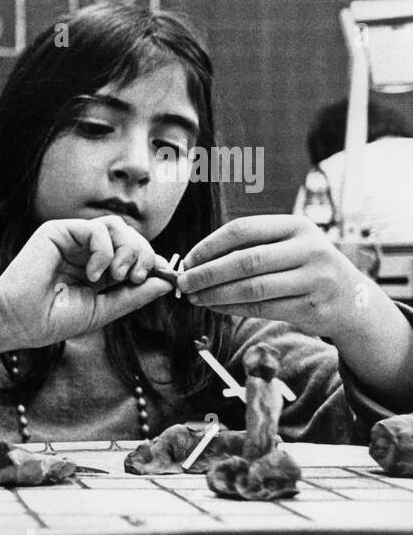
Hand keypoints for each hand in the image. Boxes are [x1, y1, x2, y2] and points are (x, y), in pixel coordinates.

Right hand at [0, 216, 171, 349]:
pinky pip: (96, 228)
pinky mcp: (58, 231)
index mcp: (96, 269)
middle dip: (142, 254)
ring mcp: (72, 239)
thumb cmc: (53, 319)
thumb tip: (167, 282)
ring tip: (118, 274)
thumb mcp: (103, 310)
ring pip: (117, 226)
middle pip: (130, 236)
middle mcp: (86, 251)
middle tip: (135, 278)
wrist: (18, 320)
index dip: (152, 261)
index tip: (166, 276)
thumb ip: (133, 296)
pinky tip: (94, 273)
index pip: (133, 254)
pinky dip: (104, 250)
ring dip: (127, 248)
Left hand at [179, 215, 367, 338]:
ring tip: (194, 297)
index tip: (188, 259)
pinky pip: (261, 308)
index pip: (243, 229)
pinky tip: (214, 307)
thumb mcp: (288, 246)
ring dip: (215, 294)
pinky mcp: (313, 307)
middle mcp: (309, 249)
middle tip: (183, 283)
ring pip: (252, 288)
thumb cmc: (304, 268)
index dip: (210, 245)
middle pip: (245, 260)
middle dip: (207, 273)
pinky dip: (231, 308)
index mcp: (297, 226)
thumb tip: (195, 262)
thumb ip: (250, 248)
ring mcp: (314, 279)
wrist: (352, 300)